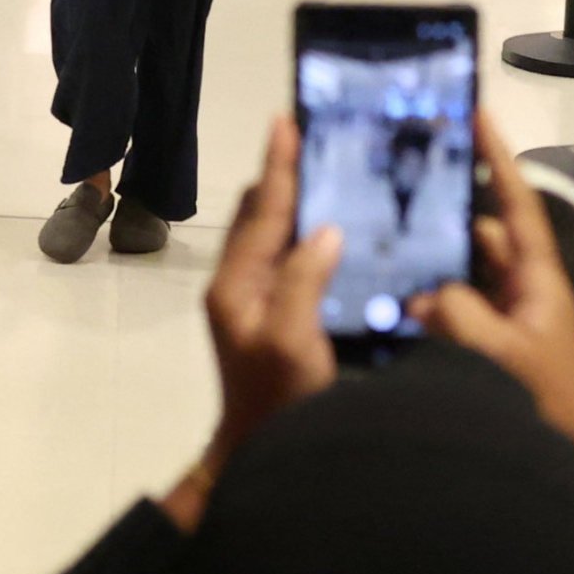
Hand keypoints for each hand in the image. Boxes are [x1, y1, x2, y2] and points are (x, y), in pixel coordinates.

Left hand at [159, 120, 341, 529]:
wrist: (258, 453)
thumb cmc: (277, 401)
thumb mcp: (292, 340)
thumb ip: (303, 280)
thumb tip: (326, 229)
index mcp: (236, 283)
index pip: (261, 211)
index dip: (278, 166)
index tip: (287, 120)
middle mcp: (238, 283)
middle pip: (260, 213)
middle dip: (285, 174)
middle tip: (318, 136)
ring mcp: (253, 299)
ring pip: (272, 232)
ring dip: (296, 201)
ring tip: (330, 169)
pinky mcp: (272, 313)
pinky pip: (287, 256)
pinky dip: (306, 232)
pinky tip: (337, 227)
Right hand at [430, 118, 573, 531]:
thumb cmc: (548, 405)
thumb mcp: (498, 354)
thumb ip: (455, 314)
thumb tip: (419, 297)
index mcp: (539, 281)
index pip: (516, 205)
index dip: (498, 158)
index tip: (477, 113)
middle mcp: (527, 292)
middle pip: (483, 237)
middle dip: (447, 214)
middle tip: (402, 187)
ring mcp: (513, 321)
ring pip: (466, 275)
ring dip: (433, 264)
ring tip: (384, 239)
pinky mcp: (496, 349)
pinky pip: (457, 310)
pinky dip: (430, 303)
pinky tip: (392, 302)